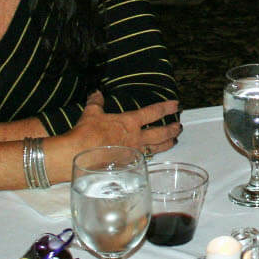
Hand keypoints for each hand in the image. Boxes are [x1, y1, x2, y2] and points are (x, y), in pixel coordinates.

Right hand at [61, 91, 181, 164]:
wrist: (78, 154)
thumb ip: (96, 102)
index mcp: (129, 122)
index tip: (175, 105)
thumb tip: (96, 92)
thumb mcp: (91, 113)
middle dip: (172, 129)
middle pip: (161, 133)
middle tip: (179, 127)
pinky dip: (151, 156)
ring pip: (156, 148)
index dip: (166, 108)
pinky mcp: (128, 165)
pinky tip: (153, 156)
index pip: (153, 112)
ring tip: (174, 141)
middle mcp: (136, 137)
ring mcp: (133, 152)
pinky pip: (144, 159)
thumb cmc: (86, 133)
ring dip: (167, 144)